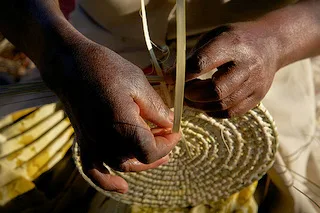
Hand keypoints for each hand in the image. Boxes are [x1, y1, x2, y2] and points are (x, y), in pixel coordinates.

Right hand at [42, 40, 180, 192]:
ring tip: (159, 155)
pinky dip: (107, 181)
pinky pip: (94, 169)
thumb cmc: (105, 67)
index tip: (176, 130)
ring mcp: (93, 142)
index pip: (151, 150)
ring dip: (142, 163)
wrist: (70, 64)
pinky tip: (122, 186)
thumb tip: (169, 122)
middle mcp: (106, 139)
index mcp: (122, 125)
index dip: (168, 144)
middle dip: (159, 151)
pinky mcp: (84, 140)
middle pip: (138, 160)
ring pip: (122, 165)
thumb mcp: (138, 81)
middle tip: (170, 137)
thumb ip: (155, 107)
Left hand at [166, 22, 278, 117]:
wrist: (271, 44)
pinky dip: (213, 111)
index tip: (169, 78)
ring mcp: (255, 83)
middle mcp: (247, 65)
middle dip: (191, 95)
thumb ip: (194, 54)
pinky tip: (206, 104)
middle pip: (215, 90)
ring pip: (222, 105)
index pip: (201, 63)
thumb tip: (171, 75)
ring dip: (200, 106)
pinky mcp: (257, 97)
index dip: (181, 75)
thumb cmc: (236, 39)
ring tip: (191, 99)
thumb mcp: (215, 35)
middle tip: (181, 93)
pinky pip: (231, 113)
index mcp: (232, 44)